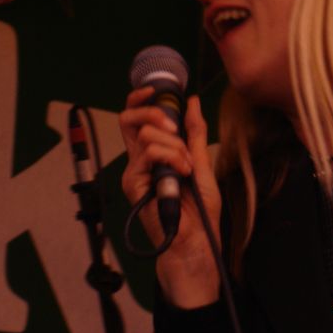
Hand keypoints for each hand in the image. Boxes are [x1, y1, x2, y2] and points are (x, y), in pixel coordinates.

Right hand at [120, 88, 222, 307]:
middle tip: (176, 128)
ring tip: (188, 167)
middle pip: (130, 118)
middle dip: (156, 112)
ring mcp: (136, 171)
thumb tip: (192, 101)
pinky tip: (183, 173)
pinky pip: (150, 153)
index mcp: (154, 154)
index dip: (141, 99)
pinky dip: (172, 156)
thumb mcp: (202, 163)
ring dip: (175, 145)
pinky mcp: (134, 183)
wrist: (196, 242)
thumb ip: (194, 133)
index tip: (156, 90)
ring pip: (146, 133)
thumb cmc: (199, 211)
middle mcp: (140, 160)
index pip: (137, 118)